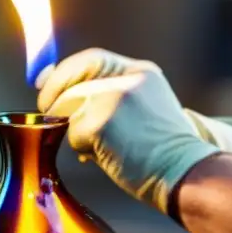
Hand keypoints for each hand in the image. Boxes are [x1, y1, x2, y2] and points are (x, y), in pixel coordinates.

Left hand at [37, 49, 221, 214]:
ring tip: (102, 148)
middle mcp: (128, 78)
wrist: (188, 172)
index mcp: (142, 72)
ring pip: (68, 109)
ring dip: (75, 131)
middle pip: (73, 82)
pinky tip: (109, 158)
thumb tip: (51, 90)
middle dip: (54, 99)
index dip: (64, 71)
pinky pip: (73, 135)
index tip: (43, 84)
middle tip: (51, 118)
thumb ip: (108, 96)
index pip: (92, 59)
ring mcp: (115, 98)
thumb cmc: (163, 152)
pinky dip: (84, 150)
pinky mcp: (102, 122)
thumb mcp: (144, 110)